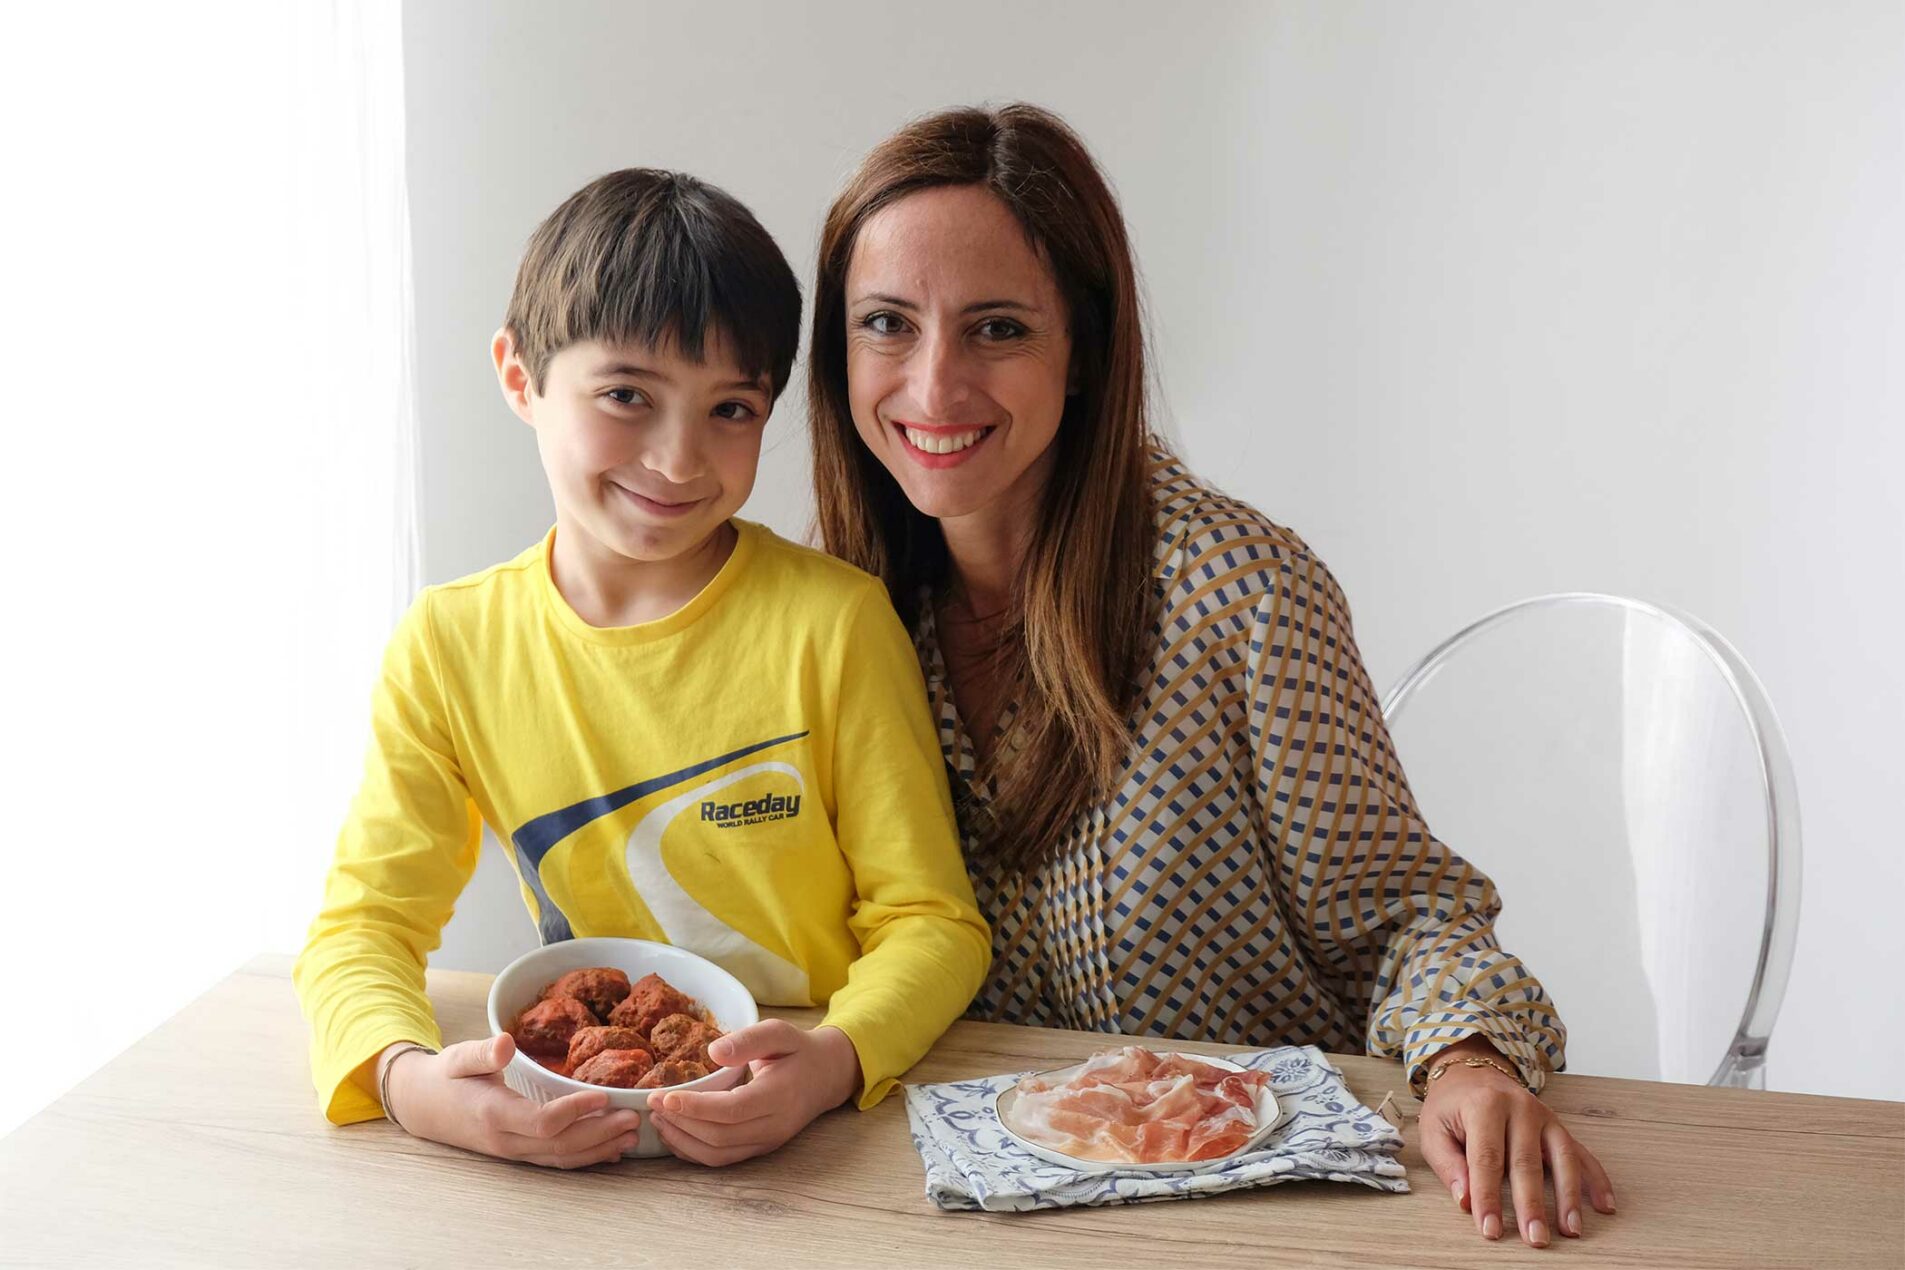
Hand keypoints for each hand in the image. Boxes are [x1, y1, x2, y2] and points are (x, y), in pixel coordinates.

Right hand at [378, 1034, 640, 1168]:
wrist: (423, 1106)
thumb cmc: (446, 1076)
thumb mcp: (459, 1057)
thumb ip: (482, 1052)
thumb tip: (505, 1042)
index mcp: (493, 1114)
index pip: (542, 1122)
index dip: (575, 1112)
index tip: (604, 1095)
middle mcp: (506, 1140)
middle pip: (560, 1145)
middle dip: (600, 1134)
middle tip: (634, 1117)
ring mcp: (513, 1152)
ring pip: (561, 1158)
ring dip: (599, 1149)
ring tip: (632, 1135)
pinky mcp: (519, 1153)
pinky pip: (555, 1161)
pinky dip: (585, 1158)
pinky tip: (611, 1151)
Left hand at [647, 1020, 859, 1165]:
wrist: (826, 1076)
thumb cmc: (798, 1051)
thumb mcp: (779, 1032)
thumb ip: (748, 1040)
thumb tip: (713, 1051)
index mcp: (780, 1095)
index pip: (732, 1110)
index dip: (695, 1107)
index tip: (664, 1097)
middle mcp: (774, 1126)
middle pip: (720, 1136)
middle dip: (681, 1123)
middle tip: (652, 1104)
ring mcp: (767, 1142)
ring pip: (718, 1154)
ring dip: (683, 1141)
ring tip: (657, 1120)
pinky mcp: (759, 1148)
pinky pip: (722, 1159)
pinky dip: (693, 1151)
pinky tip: (675, 1135)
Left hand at [1417, 1037, 1616, 1245]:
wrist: (1470, 1072)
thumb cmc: (1451, 1106)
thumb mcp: (1433, 1129)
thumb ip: (1447, 1164)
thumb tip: (1465, 1200)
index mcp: (1484, 1106)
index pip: (1487, 1158)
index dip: (1488, 1197)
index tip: (1491, 1229)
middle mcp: (1519, 1107)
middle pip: (1527, 1162)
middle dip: (1531, 1205)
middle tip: (1536, 1239)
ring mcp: (1544, 1116)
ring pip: (1562, 1158)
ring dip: (1569, 1197)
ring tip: (1571, 1229)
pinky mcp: (1558, 1126)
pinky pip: (1581, 1153)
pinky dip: (1596, 1179)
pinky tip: (1605, 1204)